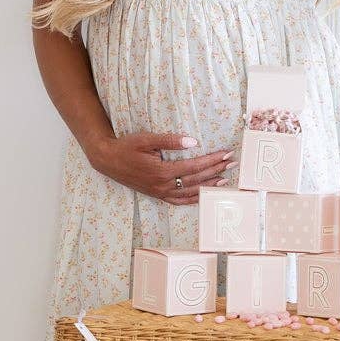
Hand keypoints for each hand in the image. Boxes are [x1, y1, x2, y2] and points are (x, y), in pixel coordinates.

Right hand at [86, 130, 233, 204]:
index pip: (194, 166)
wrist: (107, 160)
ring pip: (190, 192)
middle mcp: (163, 185)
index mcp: (162, 171)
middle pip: (196, 179)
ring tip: (225, 180)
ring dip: (208, 186)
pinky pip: (178, 201)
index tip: (226, 153)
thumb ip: (169, 140)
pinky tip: (203, 194)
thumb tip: (193, 141)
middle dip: (216, 171)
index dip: (211, 160)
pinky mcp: (157, 194)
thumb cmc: (127, 147)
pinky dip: (193, 199)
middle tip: (232, 163)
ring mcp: (160, 192)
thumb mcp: (146, 139)